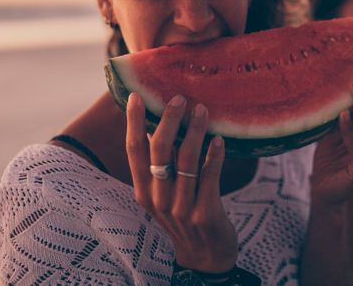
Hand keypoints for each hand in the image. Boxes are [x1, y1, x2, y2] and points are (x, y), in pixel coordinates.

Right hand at [126, 93, 236, 272]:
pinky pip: (209, 177)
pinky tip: (219, 139)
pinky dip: (214, 155)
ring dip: (194, 131)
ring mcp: (181, 208)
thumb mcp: (165, 194)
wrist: (205, 256)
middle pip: (159, 151)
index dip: (134, 122)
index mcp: (143, 192)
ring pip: (185, 160)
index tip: (136, 96)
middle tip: (179, 97)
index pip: (134, 151)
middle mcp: (158, 199)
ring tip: (202, 110)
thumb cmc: (185, 215)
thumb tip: (163, 124)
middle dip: (169, 120)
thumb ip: (161, 166)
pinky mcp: (204, 213)